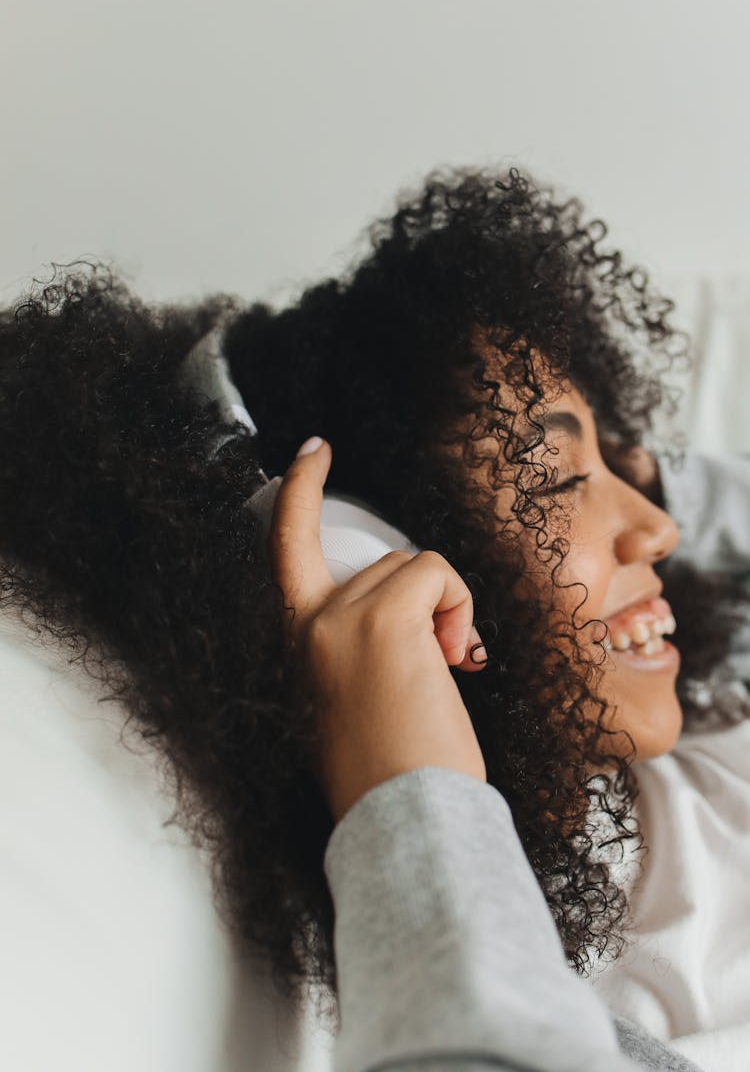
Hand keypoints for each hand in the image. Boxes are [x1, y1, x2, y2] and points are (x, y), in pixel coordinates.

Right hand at [269, 437, 487, 822]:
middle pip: (385, 564)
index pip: (285, 548)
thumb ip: (356, 646)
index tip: (312, 449)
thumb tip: (411, 618)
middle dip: (424, 603)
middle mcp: (308, 625)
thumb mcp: (350, 700)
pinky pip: (437, 573)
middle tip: (438, 667)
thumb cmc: (392, 774)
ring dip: (444, 610)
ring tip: (443, 673)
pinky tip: (456, 659)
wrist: (405, 823)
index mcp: (297, 645)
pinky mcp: (382, 620)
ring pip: (416, 567)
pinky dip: (458, 607)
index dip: (298, 492)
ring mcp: (341, 620)